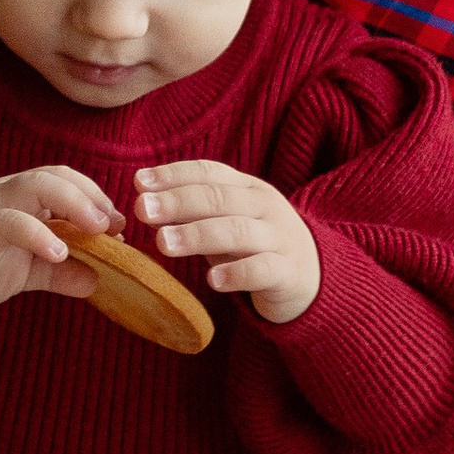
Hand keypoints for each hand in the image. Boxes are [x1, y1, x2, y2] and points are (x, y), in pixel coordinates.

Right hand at [0, 166, 118, 318]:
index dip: (97, 199)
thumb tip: (97, 280)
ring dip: (72, 203)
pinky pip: (8, 221)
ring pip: (34, 186)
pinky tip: (57, 252)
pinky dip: (36, 233)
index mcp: (22, 200)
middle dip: (90, 195)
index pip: (66, 182)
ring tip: (96, 229)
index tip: (121, 227)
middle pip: (54, 176)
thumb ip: (59, 273)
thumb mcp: (25, 273)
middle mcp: (7, 194)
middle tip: (115, 224)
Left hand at [133, 160, 321, 326]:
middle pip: (218, 198)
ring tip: (163, 242)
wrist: (314, 277)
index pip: (208, 173)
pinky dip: (238, 273)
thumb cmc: (256, 247)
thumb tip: (144, 201)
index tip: (139, 182)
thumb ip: (193, 212)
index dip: (173, 175)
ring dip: (198, 234)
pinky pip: (263, 270)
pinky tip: (213, 280)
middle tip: (142, 210)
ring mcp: (279, 239)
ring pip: (237, 231)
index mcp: (247, 188)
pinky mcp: (289, 273)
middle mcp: (264, 207)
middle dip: (178, 202)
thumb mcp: (228, 222)